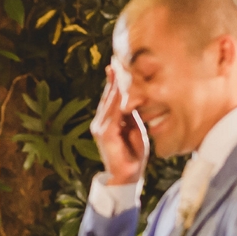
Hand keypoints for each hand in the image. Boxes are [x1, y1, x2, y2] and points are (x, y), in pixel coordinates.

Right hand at [90, 64, 148, 184]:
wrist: (126, 177)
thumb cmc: (132, 155)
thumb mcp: (135, 129)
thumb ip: (132, 114)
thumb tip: (135, 98)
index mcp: (107, 120)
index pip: (111, 96)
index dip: (115, 80)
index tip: (119, 63)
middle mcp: (100, 122)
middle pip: (108, 95)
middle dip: (114, 77)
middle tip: (118, 58)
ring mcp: (100, 127)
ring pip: (110, 100)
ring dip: (116, 83)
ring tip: (120, 67)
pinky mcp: (104, 133)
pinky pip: (113, 112)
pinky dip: (118, 99)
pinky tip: (124, 87)